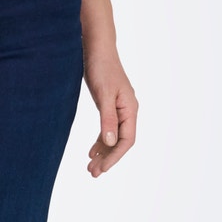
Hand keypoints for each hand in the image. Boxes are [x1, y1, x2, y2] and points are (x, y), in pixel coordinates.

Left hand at [84, 53, 137, 176]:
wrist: (97, 49)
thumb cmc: (101, 68)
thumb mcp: (103, 95)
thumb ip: (107, 119)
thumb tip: (109, 143)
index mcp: (130, 109)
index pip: (126, 140)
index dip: (115, 157)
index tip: (102, 169)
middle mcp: (128, 111)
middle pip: (120, 142)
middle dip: (108, 159)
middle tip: (92, 173)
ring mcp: (119, 109)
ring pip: (113, 137)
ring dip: (103, 152)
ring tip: (90, 167)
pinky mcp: (110, 106)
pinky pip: (108, 129)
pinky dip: (100, 141)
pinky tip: (91, 151)